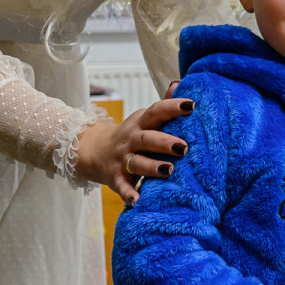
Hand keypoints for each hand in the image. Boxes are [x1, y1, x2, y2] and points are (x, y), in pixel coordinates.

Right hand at [74, 96, 191, 204]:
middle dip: (165, 142)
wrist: (94, 152)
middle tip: (184, 147)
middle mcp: (131, 140)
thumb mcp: (143, 119)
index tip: (191, 105)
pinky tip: (138, 201)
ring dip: (152, 167)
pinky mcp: (116, 179)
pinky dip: (129, 194)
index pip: (156, 112)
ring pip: (137, 163)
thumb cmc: (130, 135)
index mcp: (140, 124)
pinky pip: (122, 187)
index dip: (172, 107)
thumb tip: (178, 83)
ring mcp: (122, 160)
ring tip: (170, 170)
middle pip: (147, 139)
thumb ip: (162, 106)